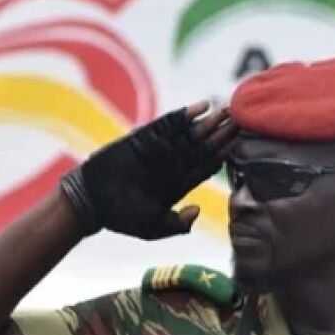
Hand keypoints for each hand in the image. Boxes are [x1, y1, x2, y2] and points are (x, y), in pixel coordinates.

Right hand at [60, 103, 237, 239]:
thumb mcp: (152, 227)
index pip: (209, 165)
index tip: (243, 142)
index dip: (226, 153)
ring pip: (191, 133)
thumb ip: (176, 223)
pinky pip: (168, 125)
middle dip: (223, 133)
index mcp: (179, 184)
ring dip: (209, 122)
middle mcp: (173, 164)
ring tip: (228, 110)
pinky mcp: (144, 138)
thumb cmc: (121, 217)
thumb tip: (198, 211)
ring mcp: (160, 150)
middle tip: (243, 118)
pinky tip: (202, 107)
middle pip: (205, 145)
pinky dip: (184, 115)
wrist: (91, 201)